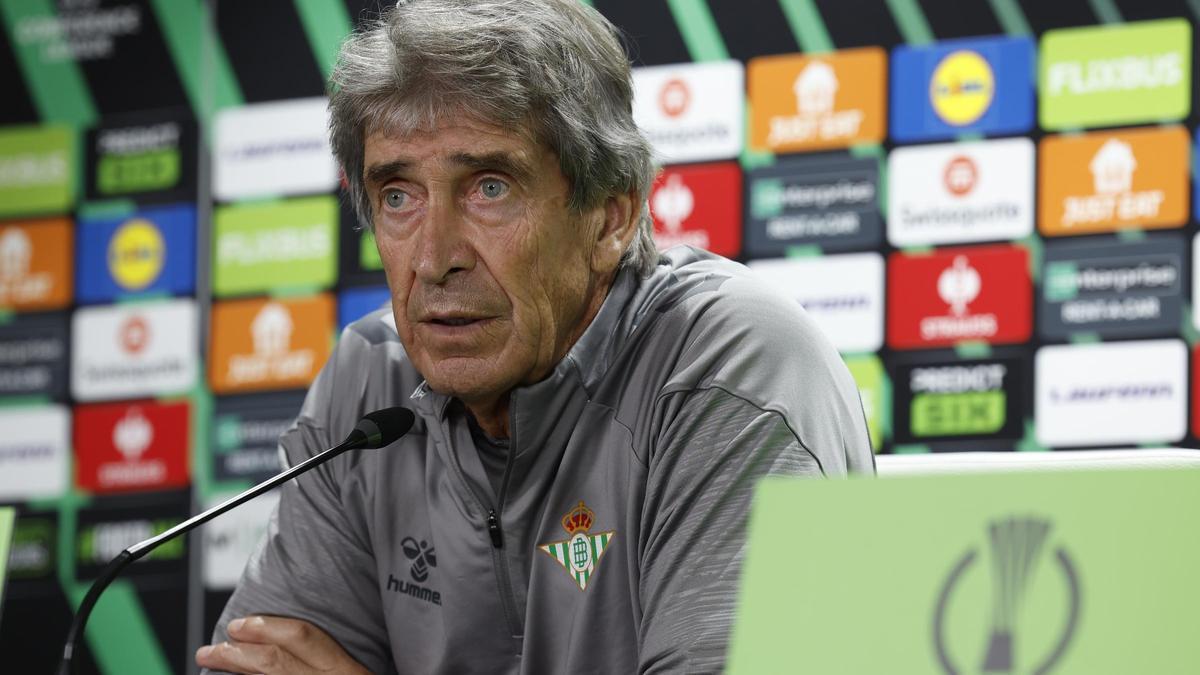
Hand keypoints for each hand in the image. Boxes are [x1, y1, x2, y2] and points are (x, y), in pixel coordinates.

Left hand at [195, 615, 371, 673]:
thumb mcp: (357, 672)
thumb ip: (333, 660)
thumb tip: (290, 640)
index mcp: (345, 669)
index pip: (303, 638)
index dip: (266, 627)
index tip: (239, 623)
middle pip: (275, 662)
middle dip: (237, 652)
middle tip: (211, 647)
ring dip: (235, 669)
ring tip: (211, 659)